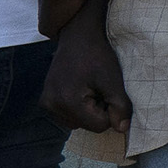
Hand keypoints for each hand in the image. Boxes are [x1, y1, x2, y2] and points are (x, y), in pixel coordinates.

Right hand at [40, 0, 130, 134]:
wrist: (77, 37)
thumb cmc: (97, 56)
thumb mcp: (113, 79)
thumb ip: (120, 106)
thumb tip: (122, 130)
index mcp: (68, 102)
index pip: (99, 126)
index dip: (110, 111)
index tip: (107, 90)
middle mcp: (52, 106)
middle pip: (87, 126)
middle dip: (98, 111)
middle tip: (97, 87)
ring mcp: (46, 104)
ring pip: (77, 123)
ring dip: (88, 111)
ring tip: (89, 87)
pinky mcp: (45, 101)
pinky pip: (67, 116)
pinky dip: (77, 108)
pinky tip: (80, 89)